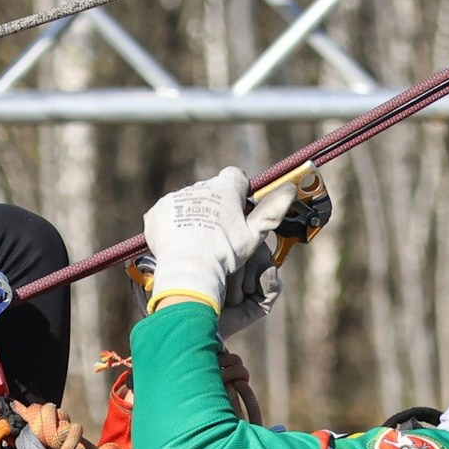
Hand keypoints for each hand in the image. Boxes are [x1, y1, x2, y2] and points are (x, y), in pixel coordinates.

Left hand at [141, 167, 299, 335]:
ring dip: (193, 217)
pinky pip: (167, 216)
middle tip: (218, 233)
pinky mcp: (158, 212)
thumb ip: (272, 211)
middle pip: (211, 192)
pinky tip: (180, 243)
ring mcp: (176, 198)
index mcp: (226, 187)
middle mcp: (200, 186)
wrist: (190, 270)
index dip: (238, 193)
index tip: (238, 210)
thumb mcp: (254, 234)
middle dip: (214, 206)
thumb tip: (290, 190)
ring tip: (197, 242)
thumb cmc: (226, 254)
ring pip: (188, 204)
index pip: (235, 178)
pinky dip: (172, 226)